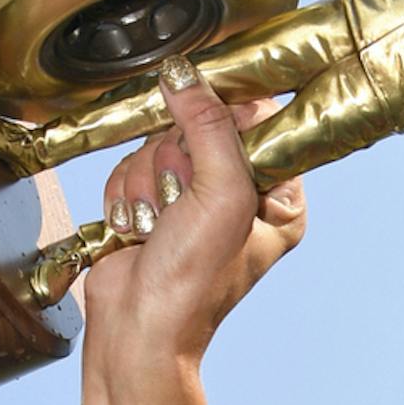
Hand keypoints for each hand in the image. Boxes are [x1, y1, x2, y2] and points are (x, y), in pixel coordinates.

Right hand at [77, 68, 306, 404]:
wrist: (136, 330)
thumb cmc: (191, 284)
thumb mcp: (221, 195)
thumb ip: (210, 126)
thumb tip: (184, 74)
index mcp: (278, 195)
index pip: (256, 118)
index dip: (223, 118)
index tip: (201, 137)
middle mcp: (239, 193)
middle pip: (198, 124)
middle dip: (175, 160)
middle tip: (177, 202)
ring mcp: (193, 197)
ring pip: (158, 142)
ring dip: (146, 180)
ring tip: (155, 224)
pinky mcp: (153, 201)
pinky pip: (131, 163)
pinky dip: (125, 193)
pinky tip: (136, 228)